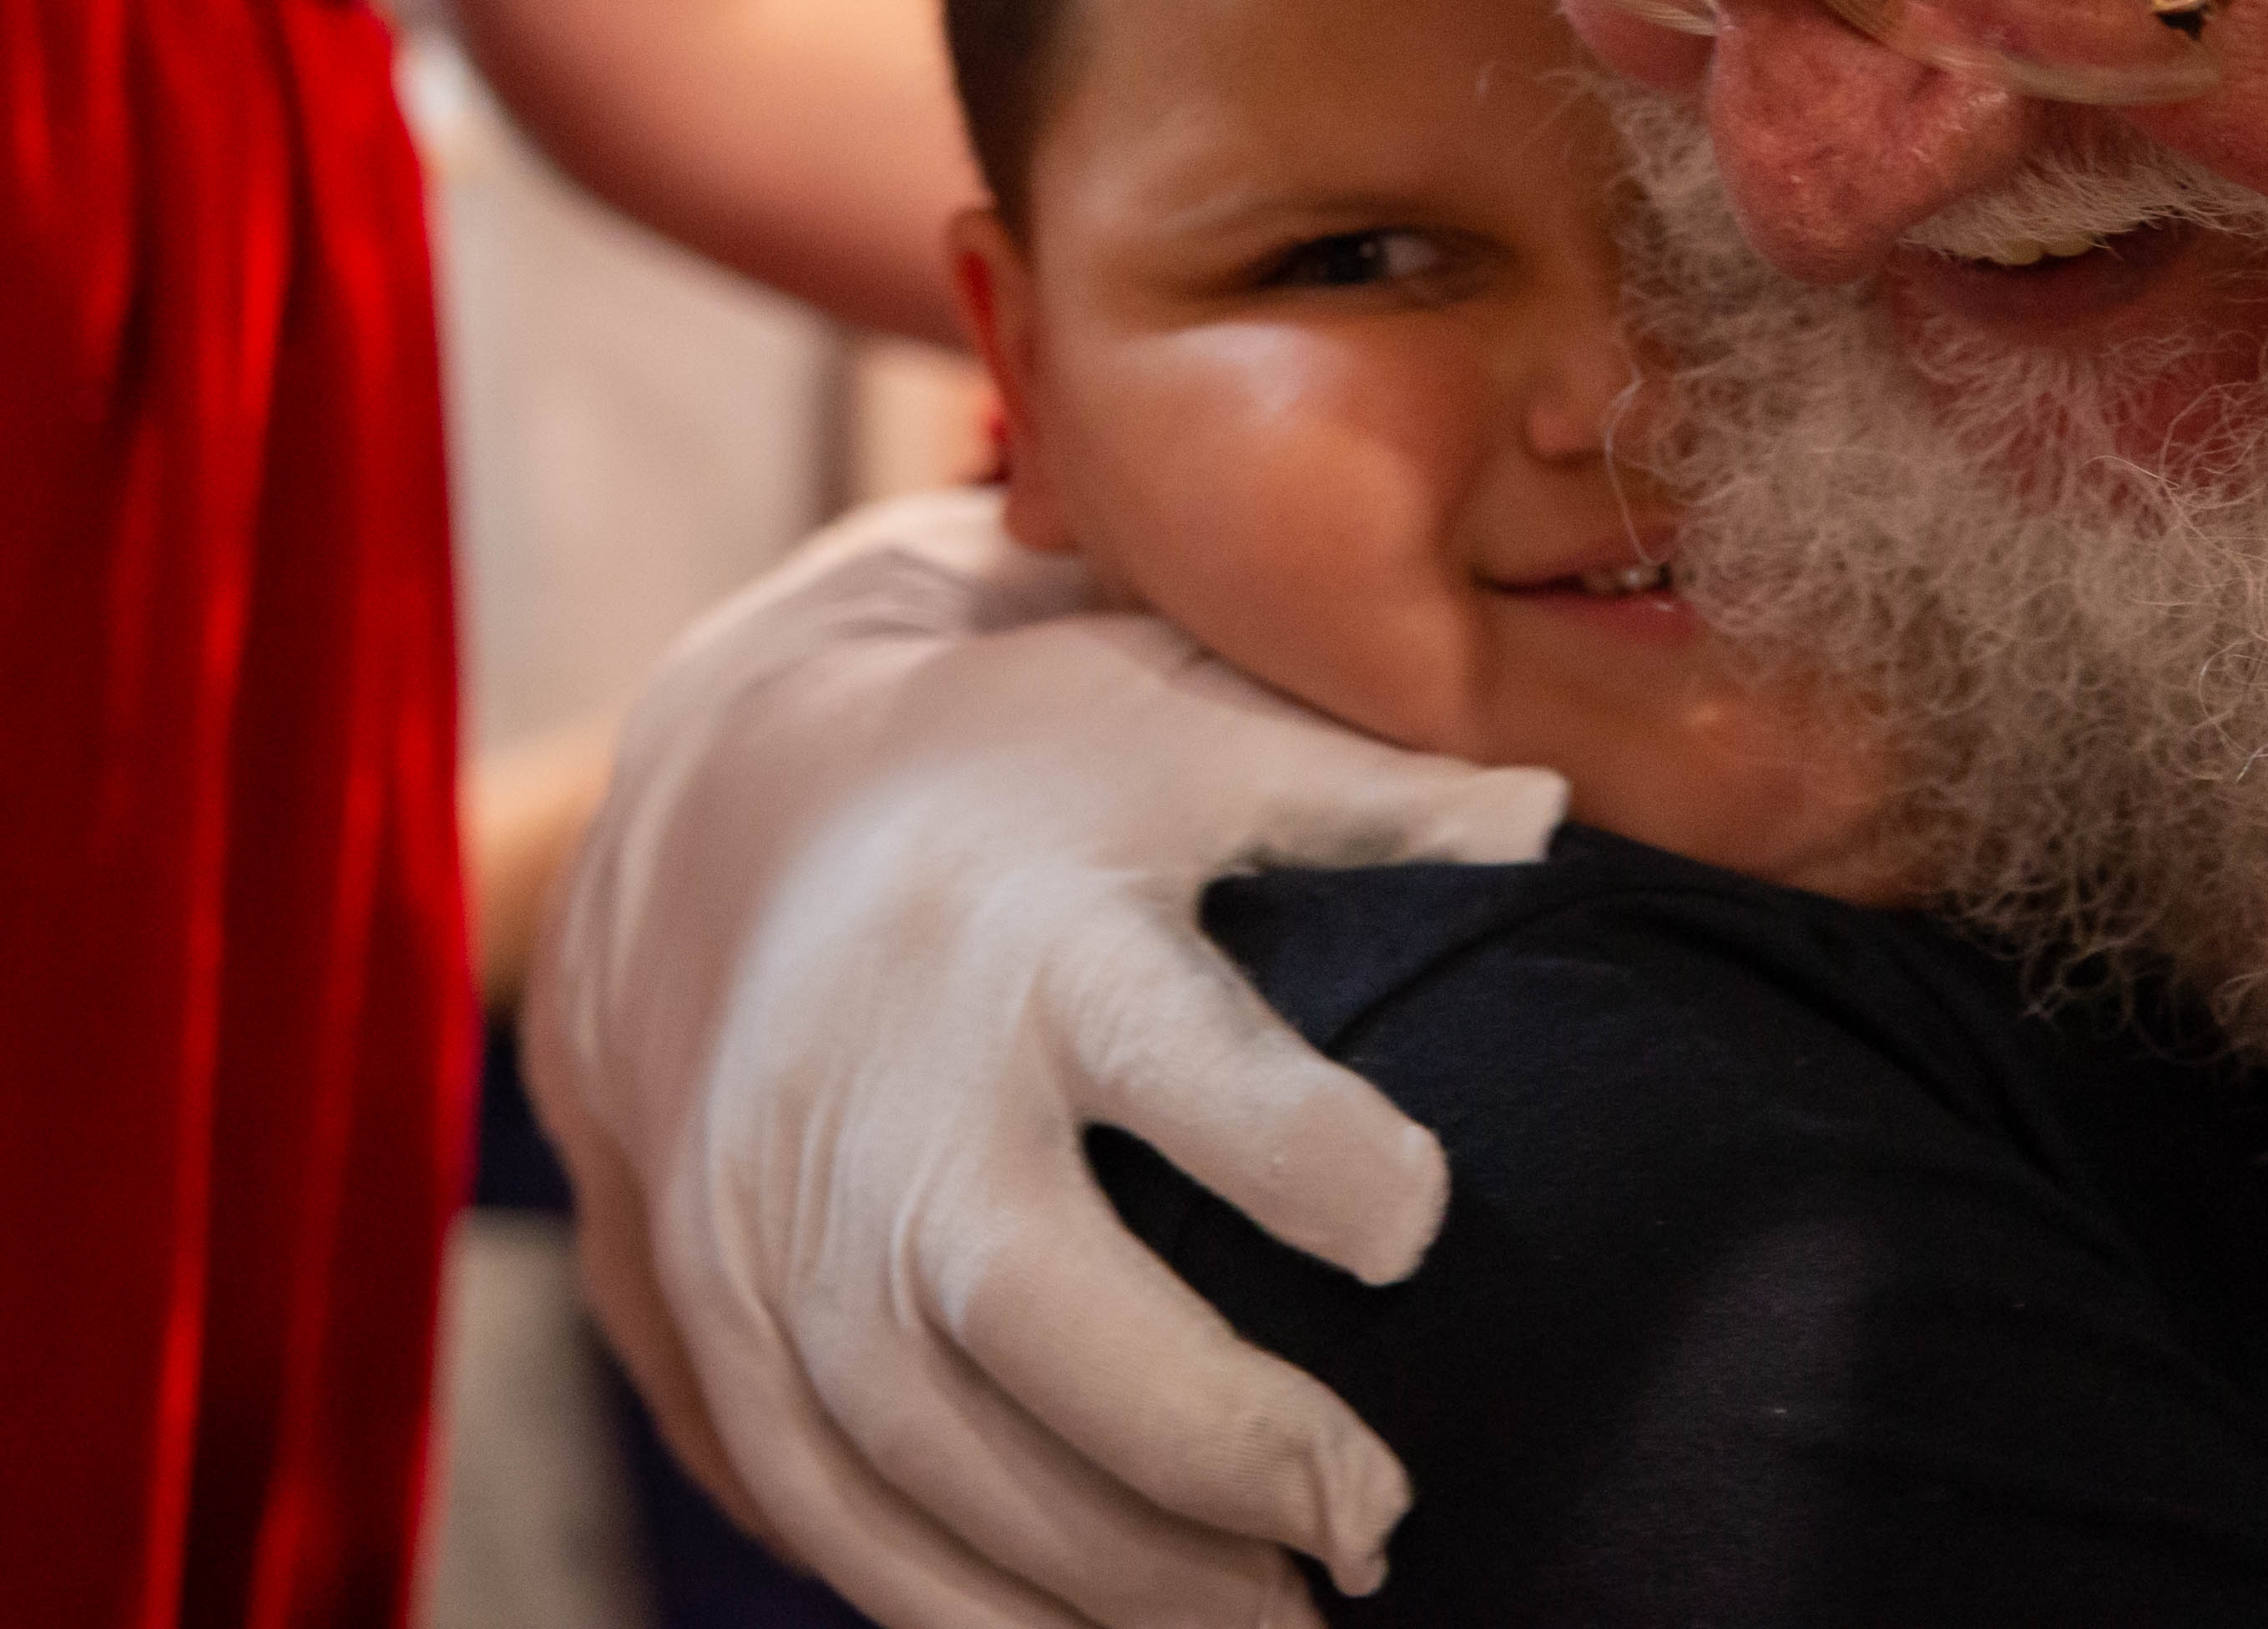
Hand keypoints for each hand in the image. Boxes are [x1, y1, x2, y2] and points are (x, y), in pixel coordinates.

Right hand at [525, 499, 1566, 1625]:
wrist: (719, 820)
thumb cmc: (1019, 777)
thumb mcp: (1182, 727)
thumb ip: (1366, 789)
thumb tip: (1548, 821)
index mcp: (1031, 929)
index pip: (1170, 1052)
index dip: (1303, 1149)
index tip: (1422, 1223)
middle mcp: (888, 1090)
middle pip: (1025, 1297)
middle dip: (1207, 1435)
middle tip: (1376, 1515)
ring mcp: (781, 1226)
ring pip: (930, 1449)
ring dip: (1114, 1573)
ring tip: (1288, 1621)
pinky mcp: (723, 1330)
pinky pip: (838, 1516)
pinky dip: (972, 1612)